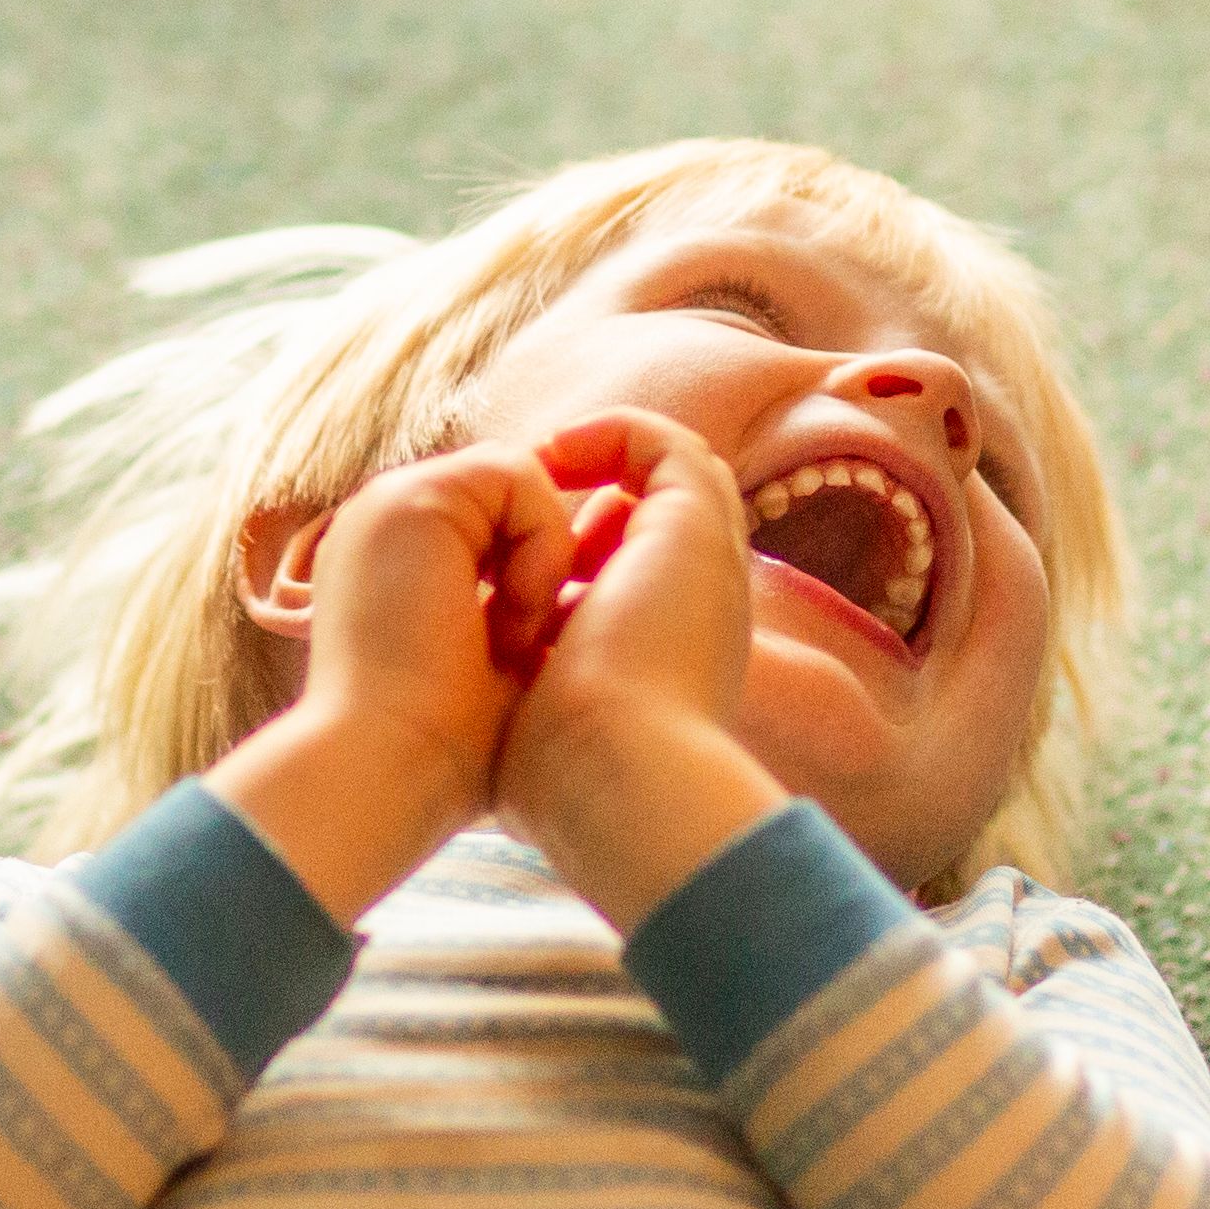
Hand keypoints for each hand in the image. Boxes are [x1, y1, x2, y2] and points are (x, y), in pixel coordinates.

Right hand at [208, 441, 589, 923]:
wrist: (384, 768)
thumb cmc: (441, 750)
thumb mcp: (490, 671)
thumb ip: (518, 617)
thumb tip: (568, 595)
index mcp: (392, 565)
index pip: (490, 526)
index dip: (539, 568)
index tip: (551, 639)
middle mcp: (387, 525)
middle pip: (505, 501)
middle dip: (543, 560)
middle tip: (535, 643)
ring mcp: (392, 504)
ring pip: (517, 485)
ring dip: (542, 557)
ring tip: (518, 640)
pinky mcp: (414, 499)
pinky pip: (519, 476)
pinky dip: (541, 543)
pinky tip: (518, 615)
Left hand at [495, 410, 787, 928]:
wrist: (612, 775)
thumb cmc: (558, 771)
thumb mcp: (533, 725)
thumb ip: (527, 693)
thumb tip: (504, 676)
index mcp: (663, 660)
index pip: (636, 586)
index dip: (579, 561)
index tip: (510, 571)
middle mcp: (694, 609)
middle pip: (662, 525)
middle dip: (594, 508)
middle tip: (523, 513)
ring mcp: (705, 565)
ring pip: (673, 479)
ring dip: (602, 466)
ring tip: (540, 468)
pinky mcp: (697, 526)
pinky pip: (666, 445)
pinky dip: (613, 433)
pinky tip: (555, 456)